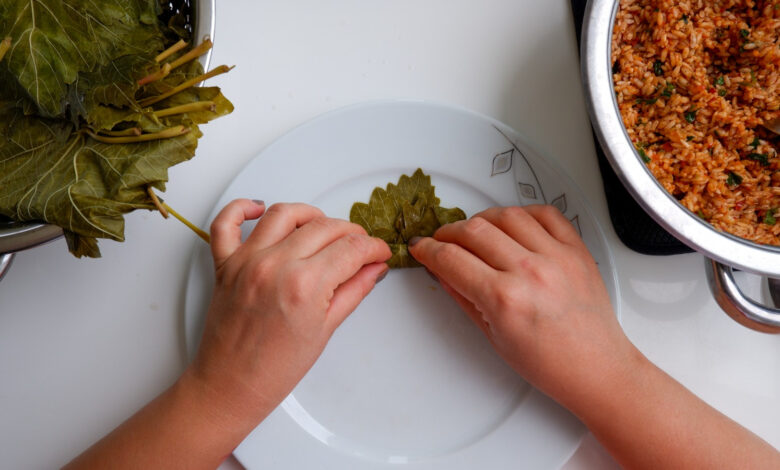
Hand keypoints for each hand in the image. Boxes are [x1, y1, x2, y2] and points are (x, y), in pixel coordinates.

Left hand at [188, 199, 390, 420]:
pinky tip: (259, 209)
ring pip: (284, 214)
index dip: (373, 247)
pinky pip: (226, 223)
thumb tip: (374, 268)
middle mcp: (275, 265)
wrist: (230, 387)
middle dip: (350, 233)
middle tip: (359, 246)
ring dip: (310, 214)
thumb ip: (353, 291)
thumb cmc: (274, 370)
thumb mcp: (326, 330)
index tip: (379, 252)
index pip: (351, 249)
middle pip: (324, 227)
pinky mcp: (224, 263)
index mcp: (305, 285)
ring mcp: (247, 261)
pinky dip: (242, 208)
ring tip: (322, 227)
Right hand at [409, 205, 634, 410]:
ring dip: (483, 219)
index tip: (421, 247)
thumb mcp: (492, 336)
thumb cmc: (547, 363)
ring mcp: (557, 257)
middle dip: (449, 233)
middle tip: (443, 241)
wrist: (596, 369)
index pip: (451, 259)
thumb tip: (440, 270)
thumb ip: (463, 296)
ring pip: (507, 215)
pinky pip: (546, 214)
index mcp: (504, 298)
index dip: (428, 250)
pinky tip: (513, 226)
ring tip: (476, 232)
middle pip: (474, 230)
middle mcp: (529, 271)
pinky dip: (524, 213)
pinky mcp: (577, 250)